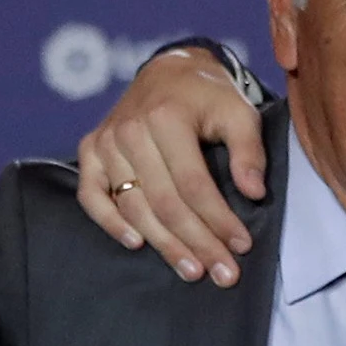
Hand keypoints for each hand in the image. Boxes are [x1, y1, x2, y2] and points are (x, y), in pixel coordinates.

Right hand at [73, 46, 268, 286]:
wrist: (169, 72)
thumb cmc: (209, 97)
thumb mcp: (240, 112)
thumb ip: (250, 151)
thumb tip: (255, 194)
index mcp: (167, 118)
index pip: (194, 184)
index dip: (219, 219)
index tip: (242, 246)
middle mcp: (130, 130)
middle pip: (164, 201)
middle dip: (197, 242)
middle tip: (223, 274)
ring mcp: (105, 141)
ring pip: (132, 205)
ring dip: (162, 243)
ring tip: (191, 270)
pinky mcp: (90, 150)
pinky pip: (92, 195)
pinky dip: (109, 222)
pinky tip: (136, 244)